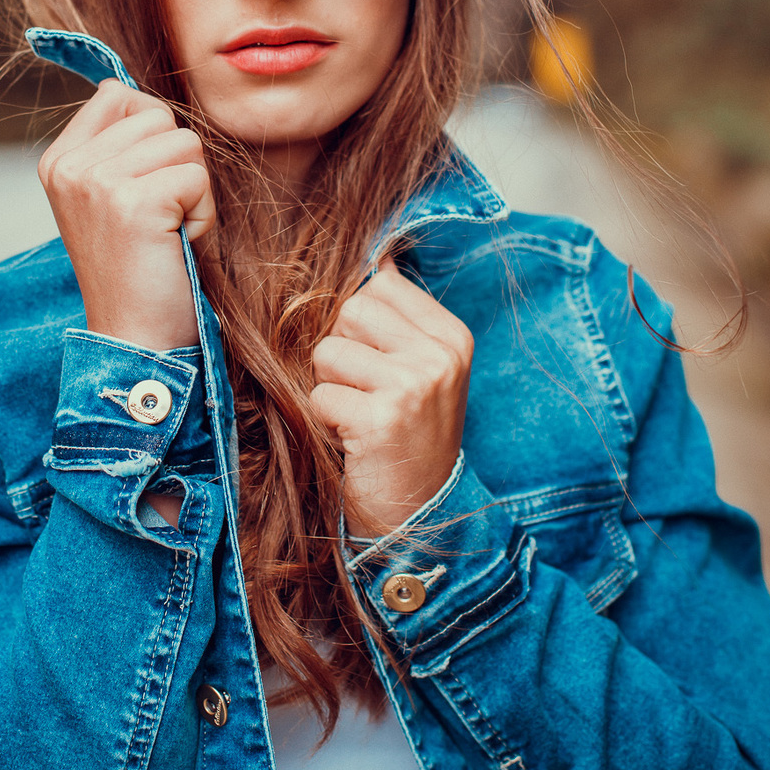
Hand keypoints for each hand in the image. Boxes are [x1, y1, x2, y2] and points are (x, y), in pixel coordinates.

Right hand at [38, 80, 214, 351]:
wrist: (136, 338)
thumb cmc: (139, 268)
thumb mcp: (111, 195)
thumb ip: (116, 143)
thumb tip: (125, 87)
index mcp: (57, 160)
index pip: (119, 94)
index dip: (151, 137)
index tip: (139, 193)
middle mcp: (68, 166)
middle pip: (159, 116)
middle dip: (176, 167)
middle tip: (156, 222)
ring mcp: (96, 182)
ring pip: (185, 143)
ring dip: (193, 192)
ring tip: (165, 234)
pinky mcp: (132, 202)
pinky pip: (198, 177)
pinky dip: (202, 215)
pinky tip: (175, 246)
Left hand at [311, 258, 472, 537]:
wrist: (419, 515)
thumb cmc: (407, 435)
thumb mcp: (418, 368)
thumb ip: (395, 315)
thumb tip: (374, 254)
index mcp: (451, 335)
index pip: (377, 286)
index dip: (358, 326)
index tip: (377, 366)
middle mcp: (439, 355)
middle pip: (349, 311)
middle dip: (340, 353)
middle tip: (366, 396)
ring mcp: (414, 385)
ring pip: (327, 351)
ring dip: (329, 387)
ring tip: (358, 416)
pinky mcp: (382, 419)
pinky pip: (319, 396)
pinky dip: (324, 421)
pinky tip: (352, 440)